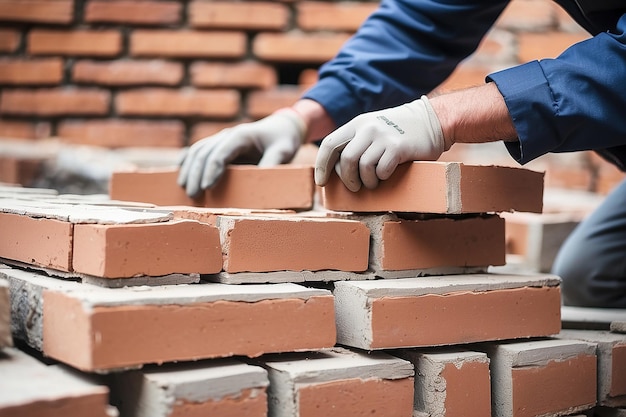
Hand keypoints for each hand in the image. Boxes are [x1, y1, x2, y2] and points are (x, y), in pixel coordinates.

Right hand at [178, 109, 305, 196]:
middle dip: (197, 174)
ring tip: (185, 188)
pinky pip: (198, 149)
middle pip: (204, 153)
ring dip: (189, 169)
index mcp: (242, 135)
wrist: (281, 128)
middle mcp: (228, 134)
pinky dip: (187, 159)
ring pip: (198, 150)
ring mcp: (221, 137)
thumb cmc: (283, 140)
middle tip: (193, 195)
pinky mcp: (219, 143)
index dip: (212, 170)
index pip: (220, 152)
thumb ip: (272, 163)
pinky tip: (180, 171)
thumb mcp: (284, 150)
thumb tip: (261, 182)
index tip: (207, 188)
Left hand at [314, 95, 447, 191]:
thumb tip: (337, 168)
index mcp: (358, 123)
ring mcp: (383, 137)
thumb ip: (357, 141)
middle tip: (354, 187)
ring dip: (367, 181)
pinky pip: (381, 170)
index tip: (321, 182)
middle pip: (345, 160)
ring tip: (373, 182)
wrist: (434, 120)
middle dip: (347, 179)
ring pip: (363, 167)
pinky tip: (387, 175)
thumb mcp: (374, 127)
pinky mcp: (398, 147)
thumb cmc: (400, 130)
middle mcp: (368, 128)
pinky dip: (382, 177)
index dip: (322, 166)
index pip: (330, 145)